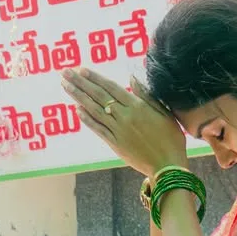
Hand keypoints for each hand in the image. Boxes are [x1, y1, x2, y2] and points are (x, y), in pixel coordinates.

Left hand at [60, 67, 187, 176]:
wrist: (168, 165)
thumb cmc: (171, 139)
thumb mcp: (165, 113)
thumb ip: (147, 95)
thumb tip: (132, 77)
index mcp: (137, 106)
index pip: (111, 87)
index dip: (95, 78)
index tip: (81, 69)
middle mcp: (125, 116)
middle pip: (98, 96)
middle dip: (80, 83)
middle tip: (65, 72)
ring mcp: (118, 131)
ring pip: (94, 110)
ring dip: (78, 97)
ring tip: (65, 86)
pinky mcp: (115, 144)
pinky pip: (98, 129)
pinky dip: (87, 119)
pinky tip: (77, 110)